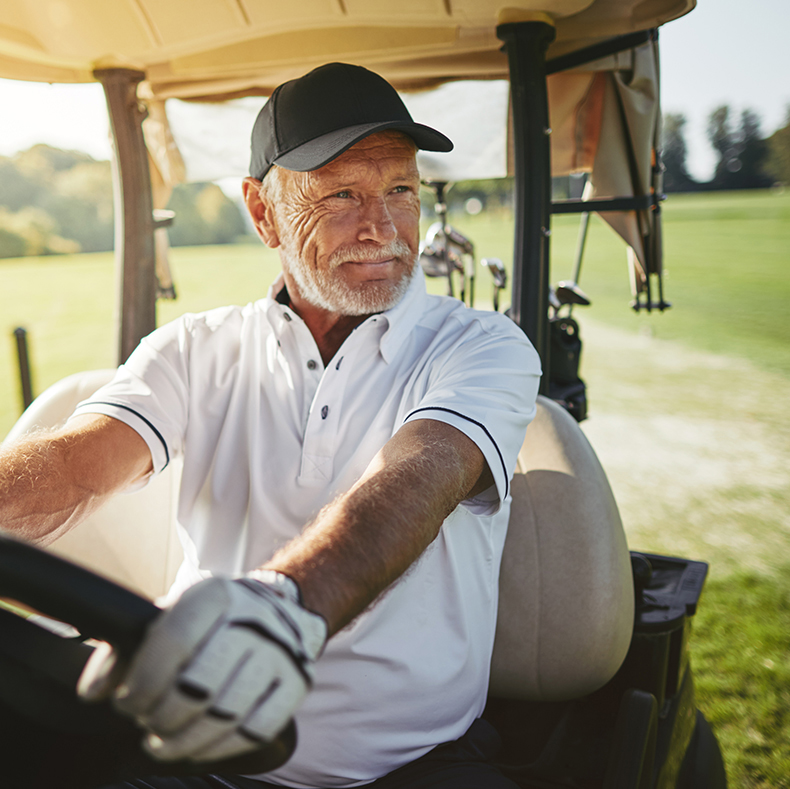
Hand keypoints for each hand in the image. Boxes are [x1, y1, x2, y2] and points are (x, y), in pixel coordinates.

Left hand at [78, 572, 325, 761]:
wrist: (282, 610)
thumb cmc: (214, 619)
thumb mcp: (172, 613)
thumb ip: (127, 647)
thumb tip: (94, 690)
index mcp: (216, 594)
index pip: (175, 640)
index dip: (144, 680)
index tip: (128, 701)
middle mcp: (254, 620)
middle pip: (199, 686)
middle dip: (163, 716)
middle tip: (148, 722)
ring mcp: (280, 653)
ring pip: (226, 714)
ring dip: (185, 740)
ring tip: (164, 742)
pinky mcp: (297, 682)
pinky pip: (256, 729)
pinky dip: (220, 748)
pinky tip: (199, 746)